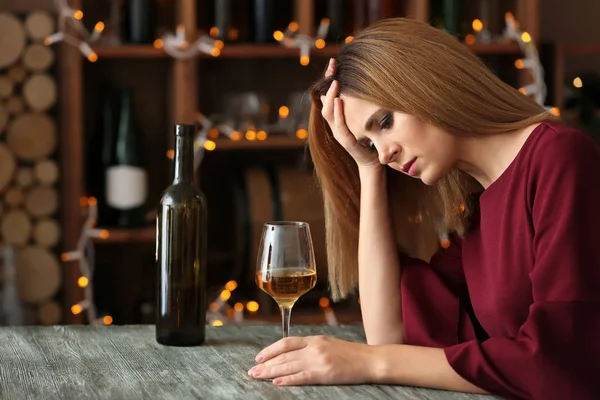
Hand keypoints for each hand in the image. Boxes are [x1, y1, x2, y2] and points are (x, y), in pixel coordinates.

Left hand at [248, 335, 375, 385]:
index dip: (270, 350)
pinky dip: (288, 380)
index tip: (259, 357)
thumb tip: (293, 353)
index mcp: (315, 339)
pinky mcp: (325, 373)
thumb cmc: (352, 354)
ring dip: (270, 372)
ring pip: (289, 366)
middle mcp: (314, 348)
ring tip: (258, 377)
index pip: (286, 342)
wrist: (371, 360)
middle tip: (252, 371)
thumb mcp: (329, 343)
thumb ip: (312, 346)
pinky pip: (302, 377)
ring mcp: (319, 360)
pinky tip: (276, 383)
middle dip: (266, 364)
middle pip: (284, 356)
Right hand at [320, 59, 379, 167]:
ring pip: (328, 112)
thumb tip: (353, 88)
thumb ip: (354, 106)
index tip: (333, 63)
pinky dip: (338, 112)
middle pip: (325, 101)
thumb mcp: (360, 118)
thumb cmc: (368, 139)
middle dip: (328, 83)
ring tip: (335, 83)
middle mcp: (334, 125)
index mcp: (337, 118)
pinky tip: (340, 101)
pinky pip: (340, 125)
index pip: (329, 95)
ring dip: (332, 96)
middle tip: (333, 68)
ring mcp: (338, 133)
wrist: (371, 161)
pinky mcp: (346, 141)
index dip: (329, 79)